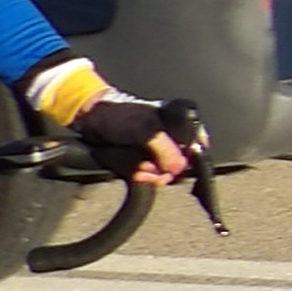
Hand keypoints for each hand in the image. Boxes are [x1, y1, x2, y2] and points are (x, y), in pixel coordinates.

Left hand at [69, 92, 192, 188]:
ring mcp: (159, 149)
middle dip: (166, 170)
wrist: (93, 119)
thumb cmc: (120, 114)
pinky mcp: (145, 158)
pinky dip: (144, 176)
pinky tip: (137, 173)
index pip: (198, 145)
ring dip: (152, 174)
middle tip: (153, 170)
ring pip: (165, 171)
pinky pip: (151, 174)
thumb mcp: (146, 130)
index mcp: (182, 122)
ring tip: (140, 170)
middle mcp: (173, 136)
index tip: (178, 167)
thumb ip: (165, 149)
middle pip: (182, 162)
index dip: (191, 159)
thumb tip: (179, 167)